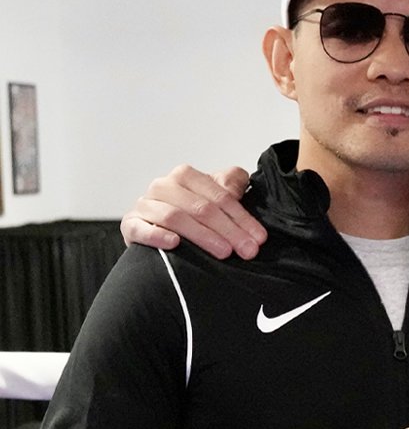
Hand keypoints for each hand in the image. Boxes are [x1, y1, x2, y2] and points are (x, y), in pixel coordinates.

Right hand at [120, 164, 264, 259]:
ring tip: (224, 252)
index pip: (220, 196)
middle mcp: (163, 187)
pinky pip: (140, 229)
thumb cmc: (190, 213)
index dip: (242, 218)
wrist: (156, 229)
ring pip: (175, 217)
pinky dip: (157, 236)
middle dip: (229, 230)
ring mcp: (145, 205)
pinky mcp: (130, 225)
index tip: (258, 238)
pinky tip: (175, 244)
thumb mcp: (214, 196)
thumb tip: (240, 182)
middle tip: (247, 250)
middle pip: (201, 208)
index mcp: (186, 176)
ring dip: (202, 236)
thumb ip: (230, 185)